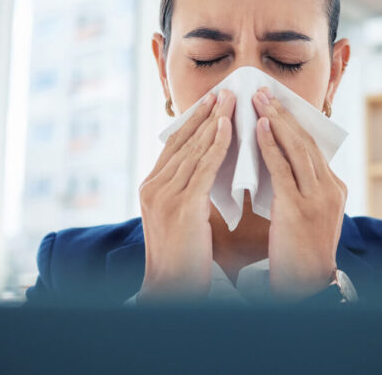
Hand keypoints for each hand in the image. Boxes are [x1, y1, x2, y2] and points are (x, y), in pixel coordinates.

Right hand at [137, 89, 234, 303]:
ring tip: (231, 100)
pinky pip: (203, 168)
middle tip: (224, 90)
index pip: (174, 145)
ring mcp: (165, 196)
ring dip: (214, 122)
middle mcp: (153, 186)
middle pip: (183, 141)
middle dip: (205, 114)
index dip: (193, 121)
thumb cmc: (184, 258)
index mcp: (151, 187)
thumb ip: (189, 190)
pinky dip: (216, 145)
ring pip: (194, 150)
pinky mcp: (182, 206)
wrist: (171, 290)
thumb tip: (209, 168)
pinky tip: (229, 127)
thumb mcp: (182, 217)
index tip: (211, 102)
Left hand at [252, 86, 347, 300]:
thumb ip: (295, 188)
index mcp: (334, 188)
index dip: (293, 122)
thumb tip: (273, 162)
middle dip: (284, 113)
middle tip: (263, 90)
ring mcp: (317, 198)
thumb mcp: (305, 215)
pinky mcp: (299, 209)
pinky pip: (283, 169)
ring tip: (258, 99)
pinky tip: (258, 128)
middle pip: (306, 141)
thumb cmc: (299, 253)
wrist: (306, 287)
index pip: (313, 146)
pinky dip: (271, 145)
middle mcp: (330, 189)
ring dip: (276, 120)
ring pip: (296, 149)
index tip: (276, 102)